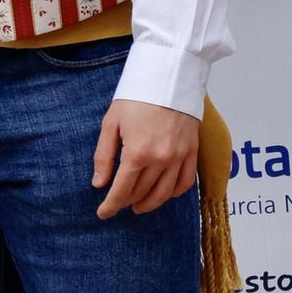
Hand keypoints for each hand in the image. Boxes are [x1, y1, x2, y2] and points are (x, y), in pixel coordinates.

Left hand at [93, 98, 198, 218]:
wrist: (167, 78)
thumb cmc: (135, 97)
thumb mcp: (111, 123)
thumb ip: (104, 156)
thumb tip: (99, 184)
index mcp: (137, 153)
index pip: (122, 190)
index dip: (111, 205)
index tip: (103, 214)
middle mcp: (160, 160)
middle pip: (142, 192)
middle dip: (127, 202)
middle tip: (118, 204)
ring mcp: (179, 157)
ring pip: (165, 193)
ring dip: (150, 203)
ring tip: (138, 206)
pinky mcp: (192, 152)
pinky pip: (186, 182)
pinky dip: (174, 193)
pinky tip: (163, 194)